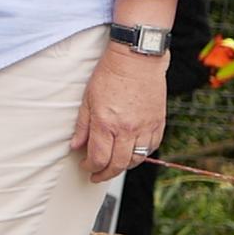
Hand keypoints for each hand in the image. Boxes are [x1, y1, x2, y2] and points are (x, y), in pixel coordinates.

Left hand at [70, 45, 166, 182]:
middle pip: (118, 164)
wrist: (137, 59)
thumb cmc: (110, 74)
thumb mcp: (87, 99)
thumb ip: (83, 126)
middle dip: (105, 174)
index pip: (98, 158)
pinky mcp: (158, 122)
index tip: (86, 166)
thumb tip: (75, 146)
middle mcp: (127, 129)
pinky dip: (142, 154)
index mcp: (106, 123)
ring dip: (124, 166)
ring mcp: (145, 127)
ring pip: (136, 159)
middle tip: (97, 175)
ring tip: (114, 165)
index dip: (90, 167)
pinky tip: (133, 152)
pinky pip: (152, 147)